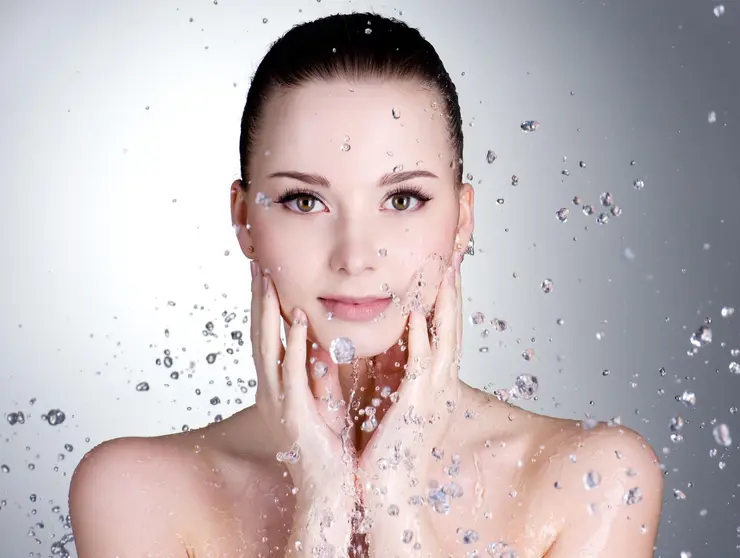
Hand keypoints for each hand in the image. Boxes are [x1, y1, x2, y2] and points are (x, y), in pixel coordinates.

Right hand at [249, 261, 355, 493]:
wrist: (327, 485)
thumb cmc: (328, 445)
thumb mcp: (326, 399)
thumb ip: (322, 372)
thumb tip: (325, 342)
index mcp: (278, 385)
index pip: (268, 337)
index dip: (264, 305)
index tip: (265, 274)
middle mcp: (271, 388)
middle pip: (259, 334)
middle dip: (257, 299)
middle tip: (256, 264)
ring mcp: (278, 399)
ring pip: (267, 346)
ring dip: (267, 312)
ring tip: (267, 279)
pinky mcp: (293, 411)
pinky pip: (292, 371)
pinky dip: (294, 343)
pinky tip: (298, 318)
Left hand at [356, 253, 462, 494]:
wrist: (389, 488)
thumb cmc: (387, 446)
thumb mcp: (392, 398)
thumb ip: (391, 370)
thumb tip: (382, 345)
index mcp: (434, 381)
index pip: (443, 330)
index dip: (445, 299)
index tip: (442, 269)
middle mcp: (440, 383)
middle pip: (452, 326)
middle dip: (452, 292)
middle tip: (452, 257)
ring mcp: (433, 392)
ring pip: (445, 337)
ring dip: (444, 303)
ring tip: (444, 271)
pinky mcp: (417, 403)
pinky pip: (423, 363)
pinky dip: (422, 337)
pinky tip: (419, 313)